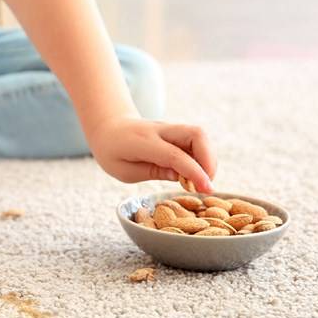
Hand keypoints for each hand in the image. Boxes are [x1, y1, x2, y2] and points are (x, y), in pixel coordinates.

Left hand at [88, 116, 216, 192]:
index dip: (194, 172)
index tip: (207, 189)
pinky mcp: (175, 131)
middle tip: (206, 185)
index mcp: (143, 141)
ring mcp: (169, 128)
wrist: (108, 127)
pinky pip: (196, 140)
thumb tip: (183, 177)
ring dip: (208, 159)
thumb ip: (154, 172)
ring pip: (200, 135)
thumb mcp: (125, 171)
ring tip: (200, 181)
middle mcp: (160, 130)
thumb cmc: (113, 153)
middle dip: (209, 160)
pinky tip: (193, 173)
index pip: (175, 155)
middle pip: (197, 134)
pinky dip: (201, 157)